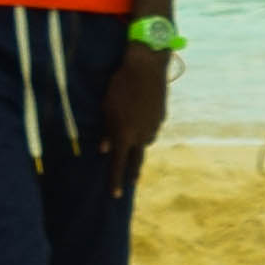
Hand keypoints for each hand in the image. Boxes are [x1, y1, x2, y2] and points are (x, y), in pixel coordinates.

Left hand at [102, 41, 170, 186]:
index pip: (117, 164)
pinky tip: (140, 118)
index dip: (115, 180)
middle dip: (132, 172)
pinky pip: (151, 128)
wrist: (146, 69)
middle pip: (137, 160)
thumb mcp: (106, 108)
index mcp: (124, 135)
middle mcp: (141, 135)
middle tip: (131, 183)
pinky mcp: (161, 117)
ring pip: (144, 142)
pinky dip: (144, 129)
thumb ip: (106, 131)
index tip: (115, 195)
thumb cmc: (119, 87)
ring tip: (131, 141)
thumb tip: (103, 149)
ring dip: (137, 144)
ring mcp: (154, 127)